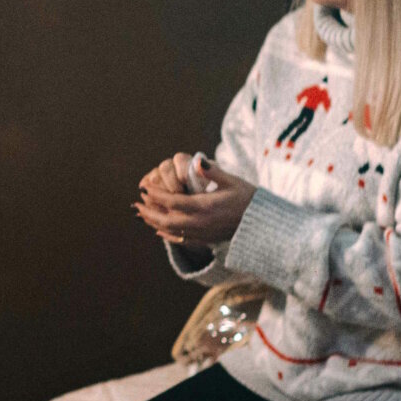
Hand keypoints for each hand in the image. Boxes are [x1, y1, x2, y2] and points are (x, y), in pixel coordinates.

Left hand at [135, 157, 255, 247]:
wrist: (263, 225)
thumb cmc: (250, 199)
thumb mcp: (233, 182)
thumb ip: (213, 172)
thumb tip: (197, 160)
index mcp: (206, 206)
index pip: (174, 201)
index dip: (157, 195)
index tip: (145, 187)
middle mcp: (202, 223)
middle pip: (167, 219)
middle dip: (149, 211)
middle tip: (136, 203)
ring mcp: (203, 234)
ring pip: (172, 230)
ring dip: (154, 222)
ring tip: (142, 214)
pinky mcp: (206, 240)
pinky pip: (182, 240)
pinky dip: (167, 235)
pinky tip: (158, 230)